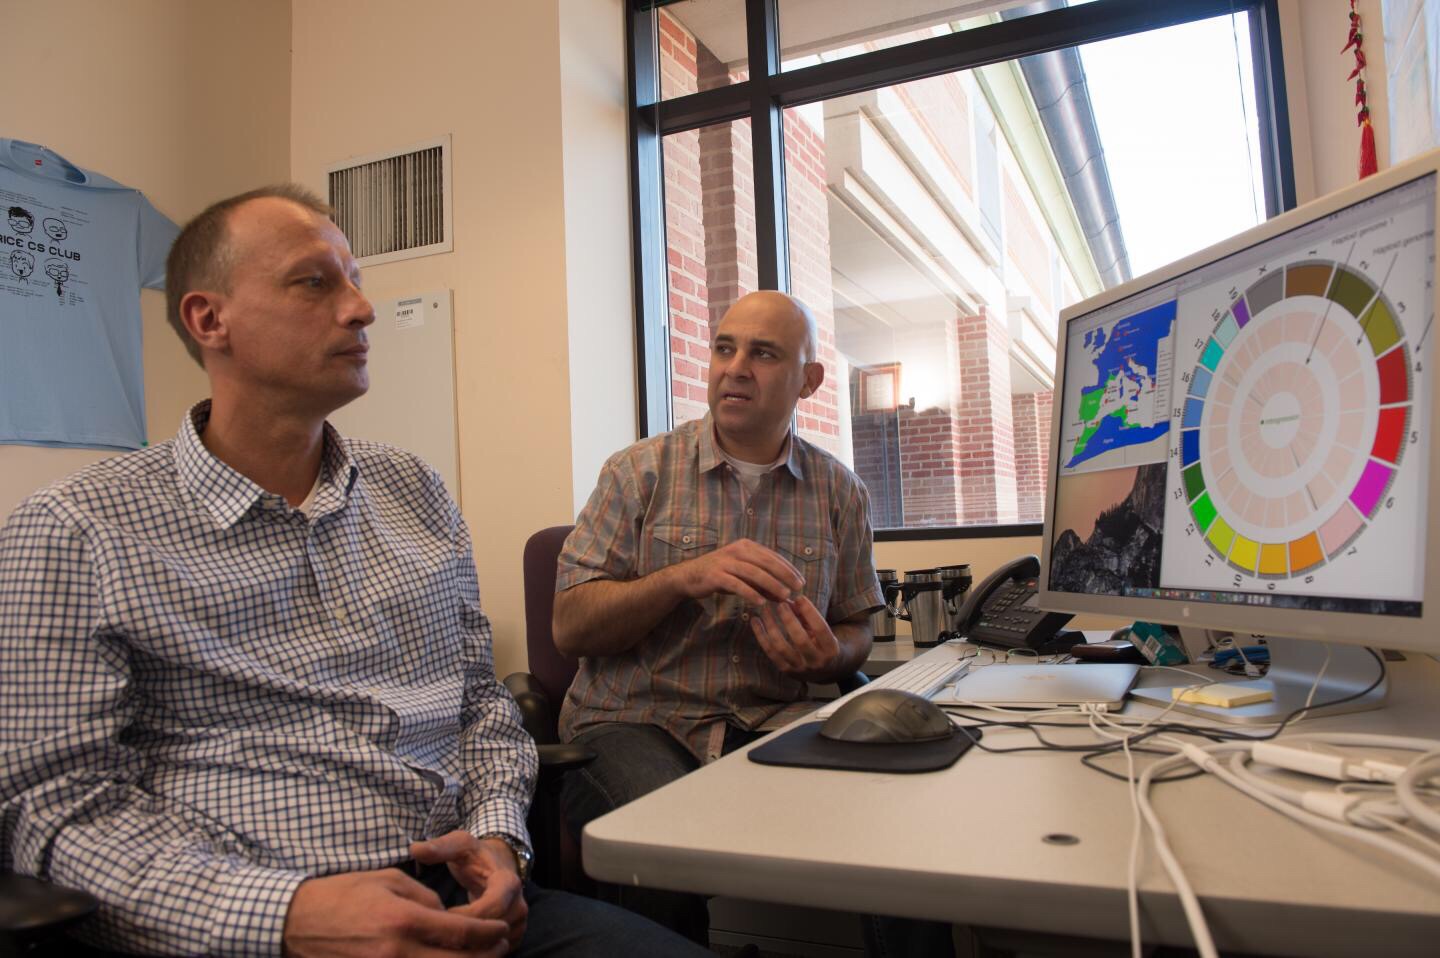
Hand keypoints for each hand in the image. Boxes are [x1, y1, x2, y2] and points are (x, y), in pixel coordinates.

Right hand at [282, 867, 510, 956]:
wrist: (296, 921)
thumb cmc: (343, 894)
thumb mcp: (389, 881)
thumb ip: (425, 899)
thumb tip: (448, 917)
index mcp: (404, 920)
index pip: (462, 933)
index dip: (489, 934)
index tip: (502, 930)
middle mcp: (398, 952)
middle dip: (485, 957)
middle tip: (500, 946)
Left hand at [411, 832, 527, 950]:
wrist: (499, 864)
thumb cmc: (477, 856)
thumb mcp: (460, 845)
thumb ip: (439, 847)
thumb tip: (415, 849)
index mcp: (508, 883)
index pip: (490, 909)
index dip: (463, 916)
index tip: (438, 914)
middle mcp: (519, 906)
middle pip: (492, 932)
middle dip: (463, 934)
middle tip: (435, 932)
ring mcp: (518, 923)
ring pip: (493, 945)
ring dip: (468, 944)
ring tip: (442, 938)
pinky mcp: (513, 937)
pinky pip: (495, 951)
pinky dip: (475, 951)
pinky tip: (454, 944)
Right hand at [671, 538, 803, 606]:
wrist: (689, 576)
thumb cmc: (720, 575)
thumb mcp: (743, 576)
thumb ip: (763, 583)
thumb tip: (785, 596)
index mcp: (746, 546)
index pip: (772, 556)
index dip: (788, 568)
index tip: (801, 581)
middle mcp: (737, 550)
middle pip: (766, 562)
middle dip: (785, 575)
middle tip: (798, 588)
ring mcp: (726, 562)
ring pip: (754, 573)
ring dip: (771, 585)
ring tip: (784, 596)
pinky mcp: (716, 575)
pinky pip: (737, 584)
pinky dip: (751, 593)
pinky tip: (761, 603)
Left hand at [750, 595, 841, 680]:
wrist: (824, 670)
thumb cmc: (822, 642)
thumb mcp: (821, 629)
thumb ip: (807, 615)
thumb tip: (790, 600)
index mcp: (831, 649)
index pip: (820, 629)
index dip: (810, 612)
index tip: (799, 597)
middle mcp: (817, 661)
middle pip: (800, 640)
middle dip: (789, 620)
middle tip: (781, 603)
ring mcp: (800, 668)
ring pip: (782, 647)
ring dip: (771, 626)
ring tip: (765, 610)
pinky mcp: (786, 671)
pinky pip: (770, 652)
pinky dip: (761, 636)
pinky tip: (755, 621)